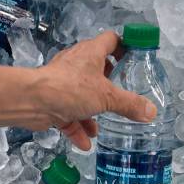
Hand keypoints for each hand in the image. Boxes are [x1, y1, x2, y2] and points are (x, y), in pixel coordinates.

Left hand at [31, 31, 157, 150]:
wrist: (33, 101)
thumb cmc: (70, 89)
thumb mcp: (107, 97)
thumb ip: (130, 104)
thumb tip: (151, 112)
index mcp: (91, 53)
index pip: (111, 41)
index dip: (124, 47)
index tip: (134, 59)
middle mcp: (76, 65)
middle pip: (97, 70)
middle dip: (108, 86)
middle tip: (121, 96)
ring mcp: (63, 83)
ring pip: (82, 97)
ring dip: (92, 114)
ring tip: (101, 128)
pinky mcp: (53, 101)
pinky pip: (68, 115)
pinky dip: (77, 128)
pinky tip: (85, 143)